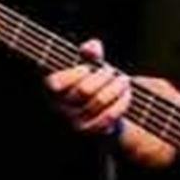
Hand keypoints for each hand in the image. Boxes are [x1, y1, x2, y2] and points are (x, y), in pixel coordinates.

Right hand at [44, 40, 179, 167]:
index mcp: (52, 89)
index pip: (55, 83)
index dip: (75, 73)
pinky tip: (127, 95)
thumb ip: (89, 51)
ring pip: (99, 102)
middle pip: (84, 90)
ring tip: (124, 80)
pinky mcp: (91, 131)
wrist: (101, 107)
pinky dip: (121, 103)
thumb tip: (92, 47)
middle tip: (112, 71)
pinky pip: (109, 116)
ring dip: (116, 88)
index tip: (87, 68)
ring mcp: (74, 121)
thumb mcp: (88, 62)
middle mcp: (60, 107)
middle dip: (103, 77)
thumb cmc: (91, 79)